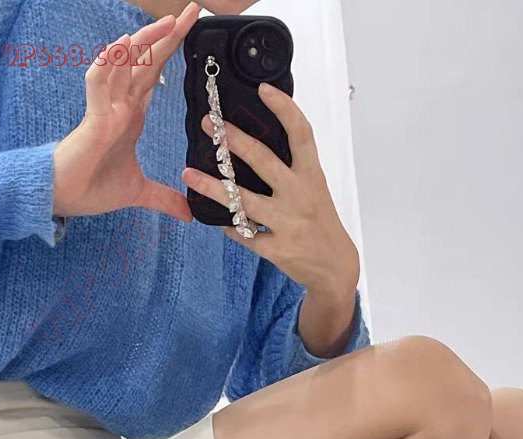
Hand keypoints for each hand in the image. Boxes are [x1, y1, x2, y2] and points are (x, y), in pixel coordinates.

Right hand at [52, 3, 199, 220]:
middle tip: (192, 10)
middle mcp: (121, 104)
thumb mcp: (138, 192)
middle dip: (169, 36)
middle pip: (147, 61)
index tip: (192, 33)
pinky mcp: (93, 119)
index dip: (172, 52)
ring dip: (146, 40)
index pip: (155, 75)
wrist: (64, 199)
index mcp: (132, 115)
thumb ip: (163, 198)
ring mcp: (106, 108)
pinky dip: (108, 63)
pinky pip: (98, 83)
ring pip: (125, 64)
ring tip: (171, 20)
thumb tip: (188, 212)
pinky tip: (122, 46)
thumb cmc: (92, 187)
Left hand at [182, 83, 359, 304]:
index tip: (262, 89)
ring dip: (212, 187)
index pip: (301, 134)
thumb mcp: (314, 189)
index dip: (284, 109)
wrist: (334, 266)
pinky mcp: (277, 249)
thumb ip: (291, 168)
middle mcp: (300, 196)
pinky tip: (215, 218)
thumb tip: (256, 140)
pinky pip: (243, 234)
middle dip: (232, 139)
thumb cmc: (320, 222)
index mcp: (311, 176)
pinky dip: (228, 226)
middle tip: (210, 124)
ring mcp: (288, 224)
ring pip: (243, 201)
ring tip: (188, 174)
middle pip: (263, 160)